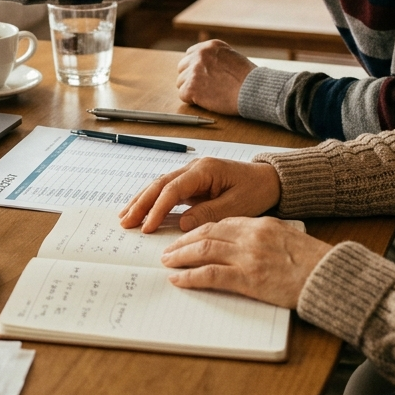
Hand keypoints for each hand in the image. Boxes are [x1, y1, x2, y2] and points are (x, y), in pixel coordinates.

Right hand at [118, 156, 281, 232]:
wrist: (270, 179)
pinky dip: (152, 201)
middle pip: (160, 184)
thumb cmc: (256, 190)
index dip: (158, 208)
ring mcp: (191, 174)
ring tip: (125, 217)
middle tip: (125, 222)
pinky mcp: (192, 183)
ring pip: (159, 186)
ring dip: (142, 201)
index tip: (147, 226)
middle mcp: (194, 168)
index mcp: (205, 170)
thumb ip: (210, 213)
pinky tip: (141, 211)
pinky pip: (167, 191)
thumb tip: (183, 224)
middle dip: (141, 203)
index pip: (173, 189)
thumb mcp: (237, 206)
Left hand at [160, 217, 330, 307]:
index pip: (221, 222)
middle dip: (183, 241)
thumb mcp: (287, 239)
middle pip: (207, 232)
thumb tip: (243, 245)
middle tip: (168, 248)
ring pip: (203, 250)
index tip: (186, 236)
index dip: (198, 229)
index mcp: (261, 224)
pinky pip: (210, 275)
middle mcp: (251, 236)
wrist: (331, 278)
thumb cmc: (315, 263)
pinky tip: (178, 280)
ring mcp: (248, 256)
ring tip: (167, 262)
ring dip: (180, 256)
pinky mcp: (249, 278)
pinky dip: (190, 277)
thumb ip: (264, 237)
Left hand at [176, 40, 255, 115]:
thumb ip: (215, 58)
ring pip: (181, 82)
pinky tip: (206, 100)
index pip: (190, 54)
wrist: (253, 91)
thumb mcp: (231, 57)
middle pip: (182, 67)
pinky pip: (183, 95)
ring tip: (209, 94)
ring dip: (192, 90)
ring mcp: (194, 70)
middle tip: (203, 88)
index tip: (202, 76)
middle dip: (190, 78)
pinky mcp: (192, 87)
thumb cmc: (248, 79)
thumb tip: (202, 66)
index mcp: (210, 46)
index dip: (194, 67)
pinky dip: (192, 100)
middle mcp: (200, 55)